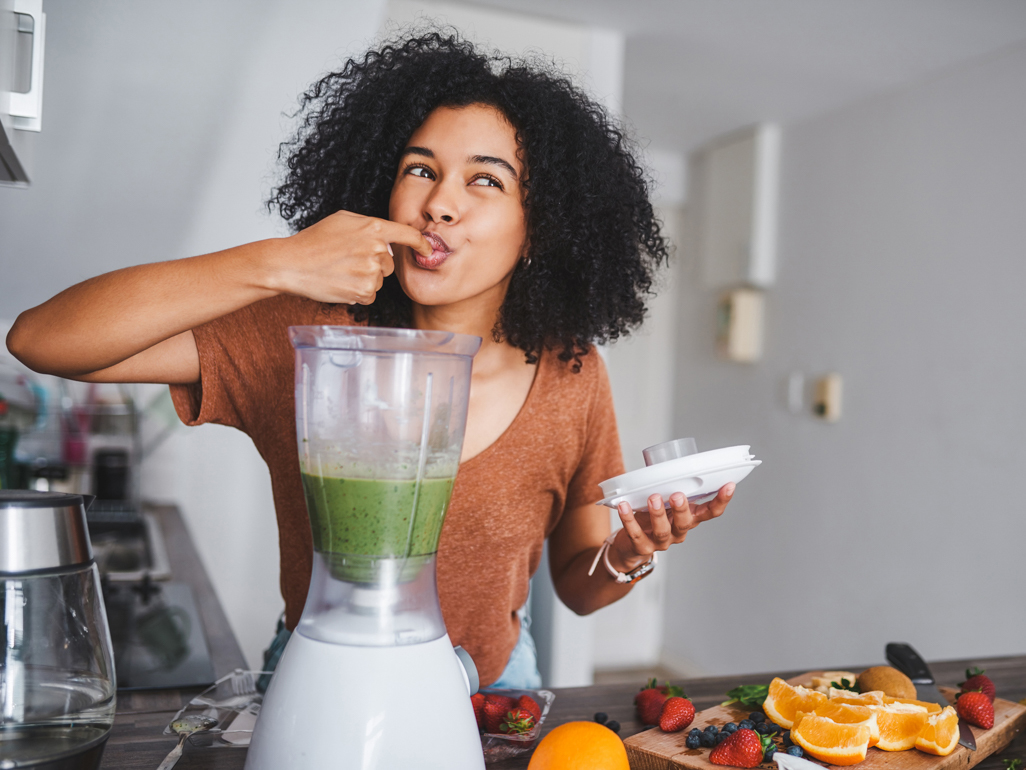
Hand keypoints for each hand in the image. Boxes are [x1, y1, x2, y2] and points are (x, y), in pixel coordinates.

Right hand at [265, 211, 430, 304]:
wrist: (291, 264)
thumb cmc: (314, 240)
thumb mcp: (343, 220)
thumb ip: (369, 225)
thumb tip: (387, 238)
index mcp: (373, 228)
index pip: (408, 235)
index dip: (421, 243)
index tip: (428, 249)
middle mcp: (376, 249)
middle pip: (390, 264)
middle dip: (375, 264)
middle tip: (348, 260)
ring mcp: (371, 271)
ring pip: (379, 280)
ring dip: (365, 279)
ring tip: (341, 271)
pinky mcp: (363, 291)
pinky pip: (370, 295)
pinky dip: (358, 292)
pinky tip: (340, 283)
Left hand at [608, 483, 734, 571]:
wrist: (631, 546)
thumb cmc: (651, 517)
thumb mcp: (665, 501)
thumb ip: (669, 486)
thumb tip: (666, 460)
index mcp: (689, 518)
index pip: (711, 512)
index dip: (721, 500)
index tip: (729, 485)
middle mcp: (678, 532)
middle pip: (685, 523)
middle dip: (682, 509)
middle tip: (677, 495)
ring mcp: (661, 542)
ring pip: (663, 531)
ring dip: (658, 513)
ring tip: (653, 497)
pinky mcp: (642, 547)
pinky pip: (636, 534)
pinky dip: (629, 519)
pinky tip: (624, 506)